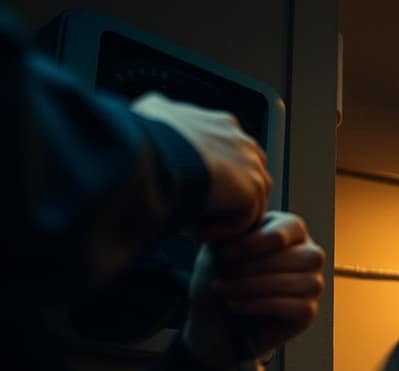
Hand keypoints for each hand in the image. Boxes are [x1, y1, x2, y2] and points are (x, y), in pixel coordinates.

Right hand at [131, 92, 269, 241]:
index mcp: (223, 125)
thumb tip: (156, 109)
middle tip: (197, 214)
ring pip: (249, 201)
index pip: (235, 155)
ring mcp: (251, 165)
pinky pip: (245, 219)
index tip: (191, 192)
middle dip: (229, 199)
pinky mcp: (252, 188)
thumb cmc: (146, 135)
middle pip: (249, 178)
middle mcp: (243, 142)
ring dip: (224, 218)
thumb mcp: (152, 112)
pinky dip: (222, 231)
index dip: (217, 178)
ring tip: (194, 228)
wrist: (152, 151)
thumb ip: (163, 114)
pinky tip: (197, 232)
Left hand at [184, 211, 324, 370]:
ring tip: (224, 290)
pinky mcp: (307, 311)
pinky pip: (291, 306)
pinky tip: (235, 304)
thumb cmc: (224, 276)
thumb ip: (231, 232)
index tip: (225, 253)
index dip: (256, 241)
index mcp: (293, 231)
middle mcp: (310, 255)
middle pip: (293, 256)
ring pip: (294, 282)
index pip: (291, 227)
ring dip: (253, 286)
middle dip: (252, 266)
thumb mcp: (222, 247)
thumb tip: (229, 225)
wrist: (218, 318)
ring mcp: (313, 284)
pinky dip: (258, 304)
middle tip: (222, 275)